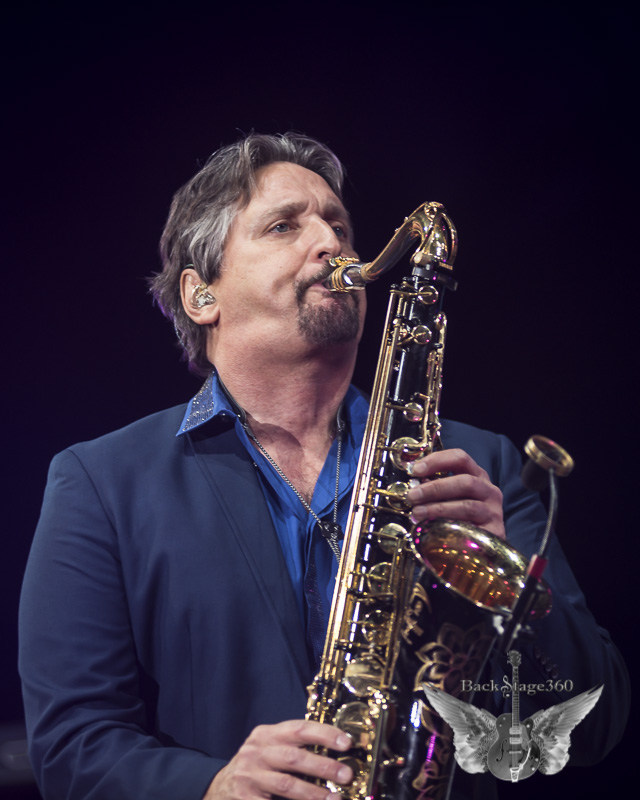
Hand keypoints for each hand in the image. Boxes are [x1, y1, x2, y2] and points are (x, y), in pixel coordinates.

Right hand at [204, 719, 352, 799]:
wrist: (219, 787)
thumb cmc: (256, 766)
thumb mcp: (270, 748)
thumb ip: (294, 746)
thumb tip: (336, 752)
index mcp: (266, 734)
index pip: (299, 729)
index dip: (324, 734)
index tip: (347, 743)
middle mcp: (256, 752)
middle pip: (294, 757)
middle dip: (323, 766)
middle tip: (346, 775)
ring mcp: (250, 777)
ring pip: (286, 784)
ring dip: (313, 793)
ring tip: (334, 799)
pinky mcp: (245, 799)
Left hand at [406, 448, 504, 538]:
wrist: (482, 546)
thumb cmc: (461, 516)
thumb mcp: (449, 498)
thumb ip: (435, 488)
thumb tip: (413, 486)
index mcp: (477, 476)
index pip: (460, 458)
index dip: (437, 461)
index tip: (415, 470)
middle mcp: (489, 490)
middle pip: (465, 482)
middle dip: (435, 487)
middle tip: (412, 496)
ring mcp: (493, 512)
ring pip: (467, 506)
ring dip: (438, 508)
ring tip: (417, 513)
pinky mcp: (495, 532)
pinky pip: (472, 529)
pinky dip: (451, 527)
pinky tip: (434, 531)